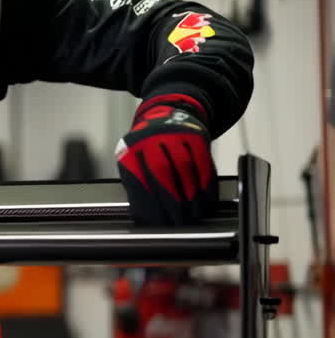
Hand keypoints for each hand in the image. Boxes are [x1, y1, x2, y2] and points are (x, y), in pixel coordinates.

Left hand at [115, 94, 216, 224]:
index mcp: (131, 150)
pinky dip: (206, 186)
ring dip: (191, 199)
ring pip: (186, 171)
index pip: (140, 183)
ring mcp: (174, 137)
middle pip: (163, 175)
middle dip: (172, 203)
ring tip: (193, 216)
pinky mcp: (195, 137)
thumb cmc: (148, 147)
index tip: (158, 224)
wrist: (167, 114)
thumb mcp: (134, 162)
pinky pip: (203, 165)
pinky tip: (206, 201)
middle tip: (178, 223)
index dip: (151, 206)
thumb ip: (137, 186)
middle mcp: (151, 141)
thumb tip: (144, 218)